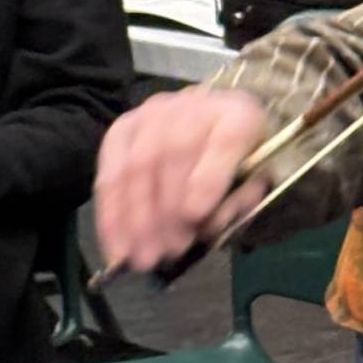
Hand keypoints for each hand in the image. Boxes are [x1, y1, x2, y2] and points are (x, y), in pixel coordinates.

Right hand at [92, 87, 271, 274]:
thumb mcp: (252, 188)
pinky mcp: (121, 130)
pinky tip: (116, 247)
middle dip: (168, 209)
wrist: (210, 135)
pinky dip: (111, 214)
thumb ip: (237, 203)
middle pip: (172, 152)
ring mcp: (152, 114)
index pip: (228, 139)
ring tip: (143, 257)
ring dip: (137, 218)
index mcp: (239, 116)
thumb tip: (203, 224)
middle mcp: (194, 104)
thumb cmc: (236, 169)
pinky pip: (110, 174)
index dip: (210, 177)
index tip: (195, 215)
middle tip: (169, 251)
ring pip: (137, 165)